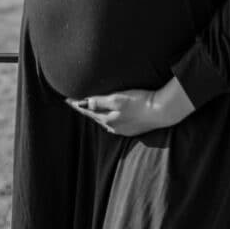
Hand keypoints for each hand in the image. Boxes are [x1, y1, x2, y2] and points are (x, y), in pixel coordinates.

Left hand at [66, 77, 194, 135]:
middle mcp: (113, 126)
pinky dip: (109, 118)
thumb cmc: (140, 102)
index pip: (87, 111)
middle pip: (95, 117)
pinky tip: (111, 116)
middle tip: (75, 102)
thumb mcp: (118, 99)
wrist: (162, 111)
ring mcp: (123, 129)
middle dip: (85, 110)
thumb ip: (99, 102)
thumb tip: (83, 103)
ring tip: (90, 108)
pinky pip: (115, 124)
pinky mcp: (133, 129)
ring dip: (97, 114)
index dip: (77, 104)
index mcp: (108, 119)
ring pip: (105, 121)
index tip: (67, 99)